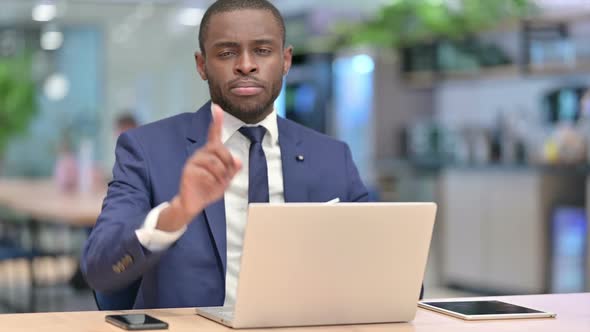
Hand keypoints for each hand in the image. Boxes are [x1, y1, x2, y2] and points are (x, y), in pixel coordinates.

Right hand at [157, 104, 241, 230]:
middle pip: (219, 148)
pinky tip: (209, 185)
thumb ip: (232, 169)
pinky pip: (206, 172)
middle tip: (229, 174)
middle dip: (228, 161)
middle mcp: (201, 154)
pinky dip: (213, 180)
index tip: (217, 107)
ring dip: (222, 174)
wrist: (193, 203)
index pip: (213, 134)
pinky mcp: (188, 170)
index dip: (216, 121)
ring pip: (214, 161)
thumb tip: (238, 161)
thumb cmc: (209, 189)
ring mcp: (194, 161)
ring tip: (220, 182)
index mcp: (210, 153)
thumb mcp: (226, 180)